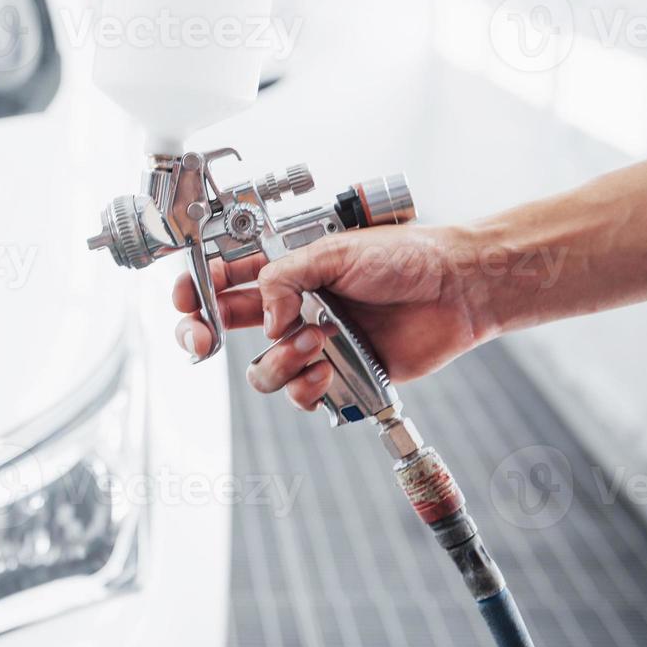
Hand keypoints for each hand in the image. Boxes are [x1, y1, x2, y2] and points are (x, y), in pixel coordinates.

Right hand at [172, 225, 493, 410]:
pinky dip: (305, 387)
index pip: (225, 280)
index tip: (188, 296)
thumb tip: (265, 318)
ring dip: (277, 360)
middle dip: (202, 333)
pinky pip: (299, 395)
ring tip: (313, 341)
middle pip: (224, 327)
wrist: (457, 290)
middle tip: (202, 337)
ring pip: (262, 369)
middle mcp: (293, 308)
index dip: (198, 288)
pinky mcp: (338, 375)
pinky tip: (325, 368)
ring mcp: (313, 343)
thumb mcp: (335, 251)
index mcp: (287, 270)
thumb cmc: (407, 258)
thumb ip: (285, 278)